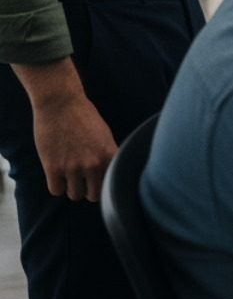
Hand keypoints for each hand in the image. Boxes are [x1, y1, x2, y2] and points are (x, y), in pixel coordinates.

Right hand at [21, 78, 116, 201]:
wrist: (61, 103)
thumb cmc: (83, 116)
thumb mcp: (104, 135)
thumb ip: (107, 155)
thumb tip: (109, 174)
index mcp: (110, 155)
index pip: (112, 183)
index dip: (105, 182)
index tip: (100, 180)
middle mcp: (94, 164)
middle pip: (94, 195)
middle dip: (88, 189)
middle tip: (83, 180)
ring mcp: (73, 168)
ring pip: (75, 195)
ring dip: (72, 187)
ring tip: (69, 174)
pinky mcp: (53, 168)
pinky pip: (56, 191)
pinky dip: (57, 185)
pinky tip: (57, 174)